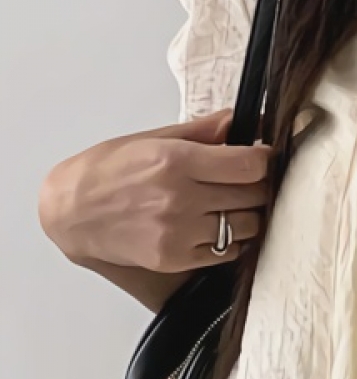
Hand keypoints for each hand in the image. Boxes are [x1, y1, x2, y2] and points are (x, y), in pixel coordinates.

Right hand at [39, 110, 270, 271]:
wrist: (70, 212)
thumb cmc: (108, 172)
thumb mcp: (152, 139)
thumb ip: (202, 130)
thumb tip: (239, 120)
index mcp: (176, 161)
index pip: (250, 165)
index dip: (263, 160)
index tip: (260, 158)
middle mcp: (179, 198)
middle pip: (253, 195)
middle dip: (257, 186)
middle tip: (246, 182)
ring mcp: (179, 232)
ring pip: (247, 225)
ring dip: (248, 215)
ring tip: (231, 205)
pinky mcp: (176, 258)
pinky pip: (228, 251)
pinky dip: (230, 240)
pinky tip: (214, 227)